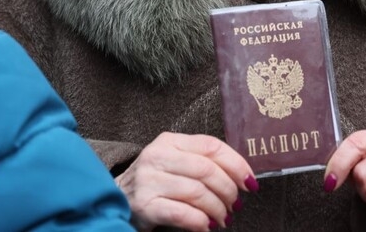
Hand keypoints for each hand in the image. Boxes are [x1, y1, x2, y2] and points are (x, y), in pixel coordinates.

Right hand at [116, 132, 255, 230]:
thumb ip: (201, 161)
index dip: (236, 164)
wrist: (116, 199)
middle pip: (207, 170)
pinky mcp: (144, 205)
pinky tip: (206, 226)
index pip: (211, 146)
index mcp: (169, 141)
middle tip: (235, 205)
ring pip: (197, 193)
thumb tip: (242, 175)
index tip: (249, 182)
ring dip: (217, 210)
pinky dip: (200, 222)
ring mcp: (148, 180)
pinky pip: (182, 213)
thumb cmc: (155, 182)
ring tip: (222, 218)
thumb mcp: (174, 162)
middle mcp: (157, 156)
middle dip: (228, 191)